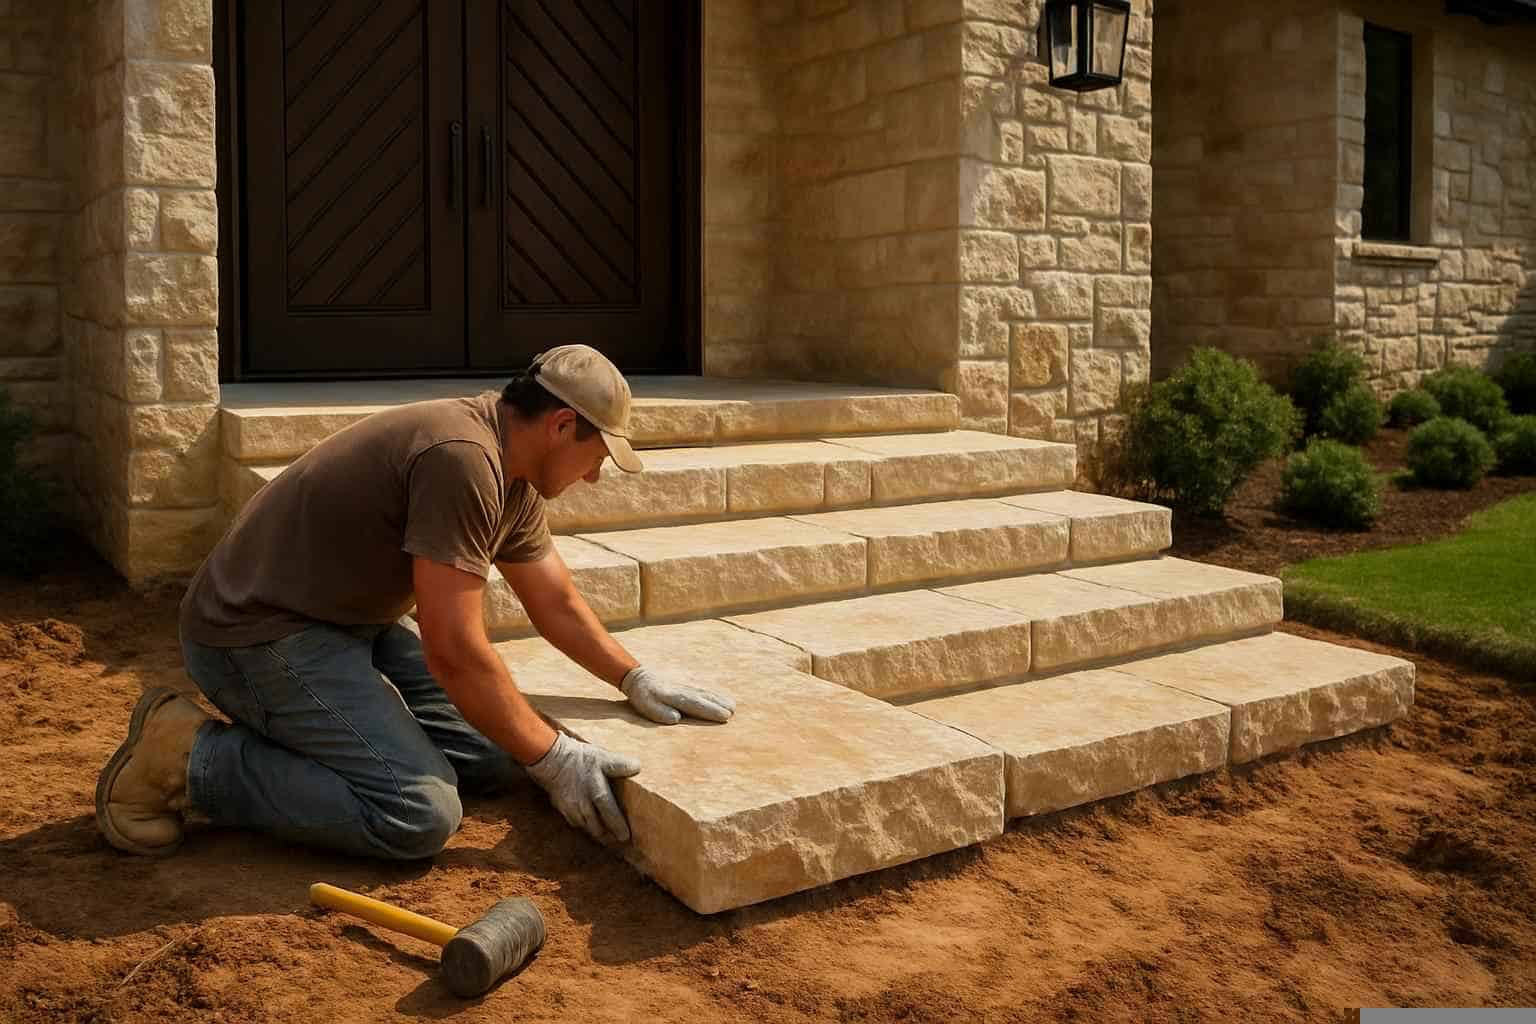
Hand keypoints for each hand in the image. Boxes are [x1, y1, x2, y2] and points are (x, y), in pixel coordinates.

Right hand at [524, 733, 640, 842]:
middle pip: (597, 827)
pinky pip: (574, 822)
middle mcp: (584, 805)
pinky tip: (587, 825)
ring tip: (605, 837)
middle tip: (618, 841)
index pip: (610, 814)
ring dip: (595, 833)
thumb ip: (620, 764)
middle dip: (607, 835)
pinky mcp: (562, 807)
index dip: (618, 826)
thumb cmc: (579, 758)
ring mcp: (572, 808)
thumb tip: (638, 767)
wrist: (550, 759)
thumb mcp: (602, 757)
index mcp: (597, 793)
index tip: (626, 837)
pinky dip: (583, 825)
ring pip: (585, 827)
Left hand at [620, 666, 735, 724]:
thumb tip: (676, 718)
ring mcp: (686, 685)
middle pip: (705, 698)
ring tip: (732, 706)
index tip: (724, 716)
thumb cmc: (643, 696)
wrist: (639, 677)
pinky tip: (721, 696)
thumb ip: (660, 712)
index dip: (711, 710)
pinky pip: (703, 688)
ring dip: (719, 698)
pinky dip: (713, 692)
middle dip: (719, 704)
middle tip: (733, 712)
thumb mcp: (647, 706)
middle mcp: (683, 690)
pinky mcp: (686, 683)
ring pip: (706, 692)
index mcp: (674, 697)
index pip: (696, 704)